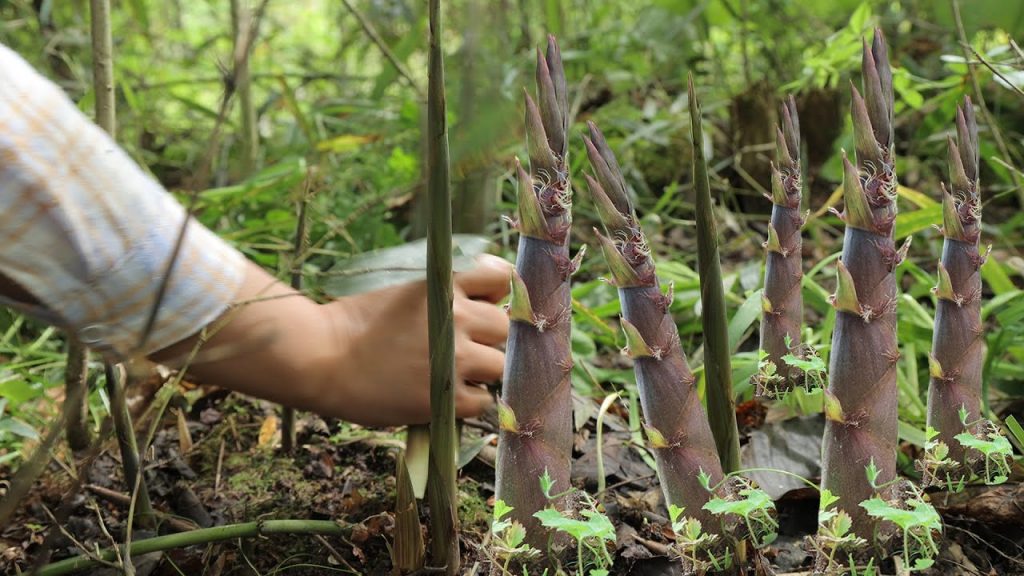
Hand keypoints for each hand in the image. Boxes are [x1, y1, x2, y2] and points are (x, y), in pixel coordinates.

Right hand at [315, 254, 511, 425]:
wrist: (321, 358)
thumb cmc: (355, 324)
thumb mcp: (401, 291)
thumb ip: (443, 292)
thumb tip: (486, 297)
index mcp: (442, 286)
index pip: (499, 278)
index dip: (496, 293)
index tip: (484, 303)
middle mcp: (454, 317)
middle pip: (503, 326)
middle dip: (488, 337)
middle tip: (461, 347)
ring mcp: (453, 358)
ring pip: (498, 365)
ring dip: (480, 371)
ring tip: (450, 373)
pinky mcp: (446, 396)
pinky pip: (481, 401)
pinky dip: (466, 400)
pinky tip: (441, 394)